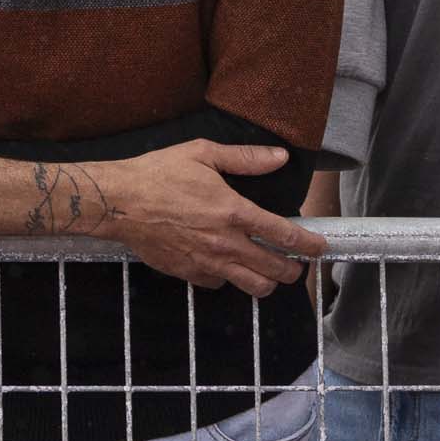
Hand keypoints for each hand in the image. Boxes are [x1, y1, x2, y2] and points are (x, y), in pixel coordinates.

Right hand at [42, 141, 327, 295]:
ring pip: (252, 287)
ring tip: (269, 272)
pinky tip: (227, 266)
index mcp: (233, 211)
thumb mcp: (203, 154)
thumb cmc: (158, 173)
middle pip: (275, 270)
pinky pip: (219, 285)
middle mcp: (225, 242)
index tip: (320, 247)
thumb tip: (279, 157)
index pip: (284, 235)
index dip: (309, 244)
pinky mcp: (188, 273)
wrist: (118, 201)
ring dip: (266, 281)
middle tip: (296, 263)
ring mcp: (206, 262)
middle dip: (293, 270)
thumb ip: (246, 158)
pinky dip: (229, 279)